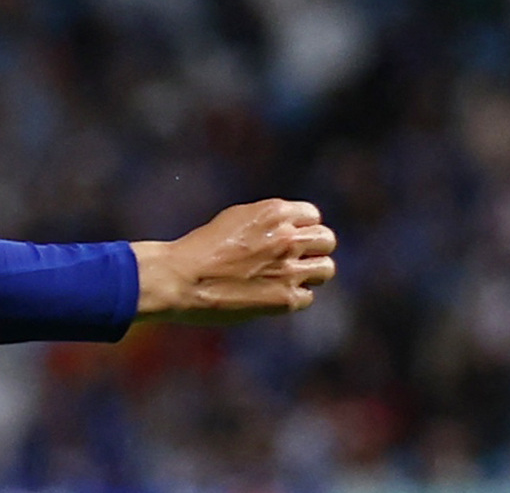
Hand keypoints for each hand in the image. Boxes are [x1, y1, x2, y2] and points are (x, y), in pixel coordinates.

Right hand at [131, 198, 336, 323]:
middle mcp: (287, 238)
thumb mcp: (236, 218)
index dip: (302, 226)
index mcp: (274, 212)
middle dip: (315, 248)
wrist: (182, 277)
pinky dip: (294, 296)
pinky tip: (273, 293)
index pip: (313, 216)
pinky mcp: (285, 298)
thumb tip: (294, 228)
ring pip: (327, 269)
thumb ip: (269, 221)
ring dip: (312, 272)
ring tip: (290, 276)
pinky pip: (308, 297)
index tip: (290, 236)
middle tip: (297, 257)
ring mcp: (289, 269)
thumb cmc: (203, 247)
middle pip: (327, 240)